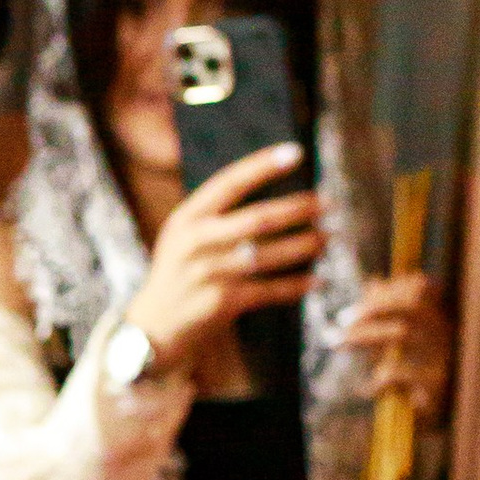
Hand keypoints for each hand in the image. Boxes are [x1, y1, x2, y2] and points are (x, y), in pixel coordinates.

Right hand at [124, 145, 320, 372]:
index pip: (230, 182)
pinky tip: (316, 279)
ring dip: (305, 245)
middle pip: (258, 219)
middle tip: (327, 203)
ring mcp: (208, 273)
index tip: (295, 152)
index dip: (264, 165)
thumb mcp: (183, 238)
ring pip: (270, 254)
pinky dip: (296, 286)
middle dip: (298, 209)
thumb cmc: (179, 274)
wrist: (152, 327)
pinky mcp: (221, 303)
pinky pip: (269, 290)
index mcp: (187, 218)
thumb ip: (216, 217)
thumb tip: (277, 195)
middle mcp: (195, 242)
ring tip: (327, 238)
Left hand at [343, 271, 450, 419]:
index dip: (390, 288)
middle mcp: (448, 334)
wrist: (448, 422)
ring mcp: (445, 360)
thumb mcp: (406, 344)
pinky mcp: (437, 389)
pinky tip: (369, 389)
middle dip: (372, 308)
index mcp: (443, 319)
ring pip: (402, 333)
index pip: (422, 288)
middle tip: (342, 319)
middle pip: (410, 305)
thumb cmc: (424, 378)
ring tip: (338, 342)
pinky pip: (397, 373)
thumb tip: (373, 283)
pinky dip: (376, 379)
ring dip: (363, 335)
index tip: (362, 298)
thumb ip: (392, 314)